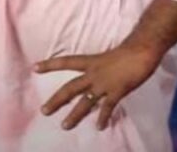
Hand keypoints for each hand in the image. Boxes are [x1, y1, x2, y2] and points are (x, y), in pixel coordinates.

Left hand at [36, 45, 159, 130]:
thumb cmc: (128, 50)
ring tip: (64, 126)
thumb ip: (101, 67)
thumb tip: (99, 75)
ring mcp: (104, 84)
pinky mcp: (117, 91)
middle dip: (56, 100)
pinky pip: (107, 107)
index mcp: (91, 62)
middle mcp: (93, 74)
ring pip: (85, 102)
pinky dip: (103, 118)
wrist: (141, 50)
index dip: (50, 65)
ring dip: (75, 115)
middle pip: (70, 88)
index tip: (35, 68)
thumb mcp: (108, 57)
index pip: (66, 62)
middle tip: (44, 111)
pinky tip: (100, 127)